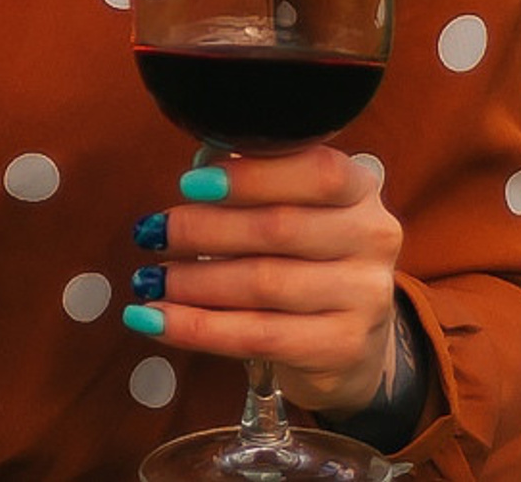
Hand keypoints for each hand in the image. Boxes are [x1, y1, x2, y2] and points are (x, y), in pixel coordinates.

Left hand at [136, 148, 405, 417]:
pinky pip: (259, 337)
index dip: (250, 177)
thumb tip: (195, 174)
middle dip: (202, 230)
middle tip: (149, 233)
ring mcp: (366, 297)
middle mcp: (372, 238)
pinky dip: (197, 328)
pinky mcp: (344, 348)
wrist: (349, 334)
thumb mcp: (290, 202)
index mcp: (358, 186)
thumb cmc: (299, 249)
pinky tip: (154, 320)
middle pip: (278, 229)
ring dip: (193, 282)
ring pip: (264, 284)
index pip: (315, 173)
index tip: (188, 183)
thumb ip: (251, 180)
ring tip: (147, 279)